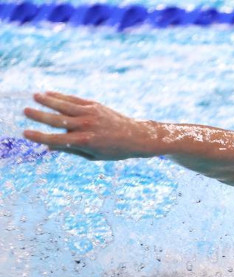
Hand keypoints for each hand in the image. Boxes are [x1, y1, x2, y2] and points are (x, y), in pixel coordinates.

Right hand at [23, 91, 154, 160]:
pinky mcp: (95, 105)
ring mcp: (90, 114)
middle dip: (40, 115)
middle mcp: (86, 126)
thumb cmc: (114, 150)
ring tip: (34, 96)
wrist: (136, 136)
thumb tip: (49, 146)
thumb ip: (71, 149)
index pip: (56, 139)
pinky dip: (61, 96)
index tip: (25, 133)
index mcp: (85, 141)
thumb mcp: (93, 155)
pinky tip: (49, 93)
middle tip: (24, 111)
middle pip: (57, 120)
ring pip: (65, 106)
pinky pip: (74, 100)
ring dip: (48, 100)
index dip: (39, 137)